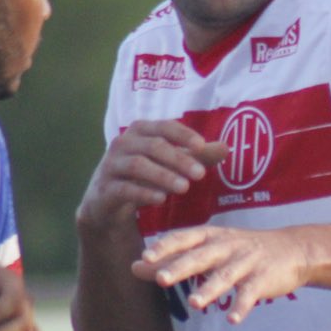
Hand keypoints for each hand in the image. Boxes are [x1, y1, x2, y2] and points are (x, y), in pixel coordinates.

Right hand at [77, 120, 227, 233]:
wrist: (106, 204)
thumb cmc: (142, 177)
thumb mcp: (170, 165)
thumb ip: (196, 156)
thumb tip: (226, 147)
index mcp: (140, 132)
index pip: (164, 126)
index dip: (182, 134)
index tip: (202, 146)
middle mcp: (123, 144)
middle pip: (153, 146)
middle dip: (179, 159)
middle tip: (200, 174)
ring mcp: (110, 166)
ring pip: (138, 166)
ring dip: (163, 176)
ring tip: (185, 188)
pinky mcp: (104, 189)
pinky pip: (124, 188)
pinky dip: (143, 193)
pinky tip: (161, 199)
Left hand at [133, 224, 309, 324]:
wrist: (292, 250)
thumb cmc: (240, 250)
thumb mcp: (207, 249)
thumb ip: (173, 258)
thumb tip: (135, 266)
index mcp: (210, 237)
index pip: (183, 239)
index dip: (164, 248)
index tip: (144, 258)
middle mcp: (227, 246)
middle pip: (201, 257)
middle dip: (180, 267)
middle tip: (160, 279)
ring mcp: (246, 262)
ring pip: (225, 276)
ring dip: (209, 289)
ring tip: (193, 302)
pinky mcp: (264, 279)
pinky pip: (251, 293)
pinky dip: (242, 306)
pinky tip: (232, 319)